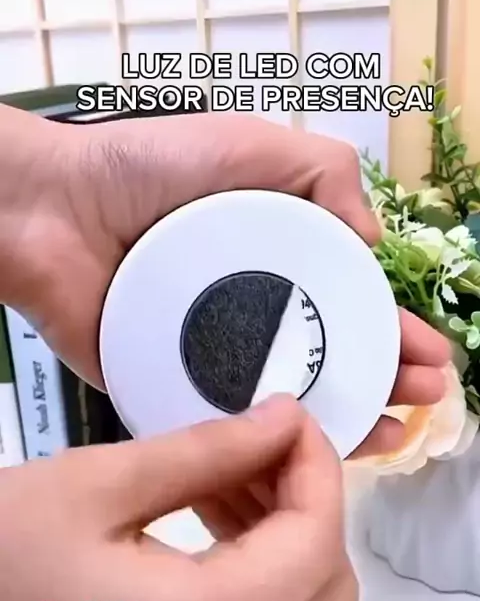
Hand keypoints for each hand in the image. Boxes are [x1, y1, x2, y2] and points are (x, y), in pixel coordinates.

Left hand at [0, 107, 449, 456]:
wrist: (52, 210)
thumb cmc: (147, 169)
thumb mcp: (248, 145)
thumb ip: (320, 172)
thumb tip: (374, 240)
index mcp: (271, 260)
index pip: (347, 305)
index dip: (393, 330)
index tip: (430, 356)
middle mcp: (248, 314)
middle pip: (329, 358)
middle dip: (386, 380)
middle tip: (425, 396)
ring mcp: (210, 356)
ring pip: (288, 402)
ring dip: (346, 420)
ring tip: (392, 430)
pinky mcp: (170, 389)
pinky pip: (227, 426)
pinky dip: (268, 447)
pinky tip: (310, 455)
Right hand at [0, 395, 353, 600]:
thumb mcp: (95, 484)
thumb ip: (207, 451)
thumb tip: (283, 423)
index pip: (312, 545)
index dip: (318, 470)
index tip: (293, 417)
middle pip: (323, 589)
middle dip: (308, 503)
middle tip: (263, 442)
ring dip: (283, 534)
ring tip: (230, 470)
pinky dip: (256, 569)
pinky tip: (211, 513)